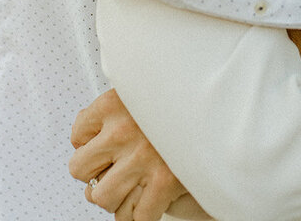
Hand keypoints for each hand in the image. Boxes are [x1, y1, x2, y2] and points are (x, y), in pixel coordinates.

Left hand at [70, 89, 187, 220]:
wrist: (223, 106)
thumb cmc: (183, 100)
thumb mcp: (144, 91)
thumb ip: (117, 109)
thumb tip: (88, 137)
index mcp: (113, 103)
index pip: (77, 134)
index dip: (90, 145)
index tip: (105, 146)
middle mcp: (123, 130)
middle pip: (80, 170)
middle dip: (95, 175)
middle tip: (112, 173)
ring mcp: (142, 158)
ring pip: (102, 197)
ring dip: (114, 198)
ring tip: (129, 190)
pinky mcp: (165, 182)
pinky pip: (136, 216)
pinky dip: (138, 216)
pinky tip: (146, 204)